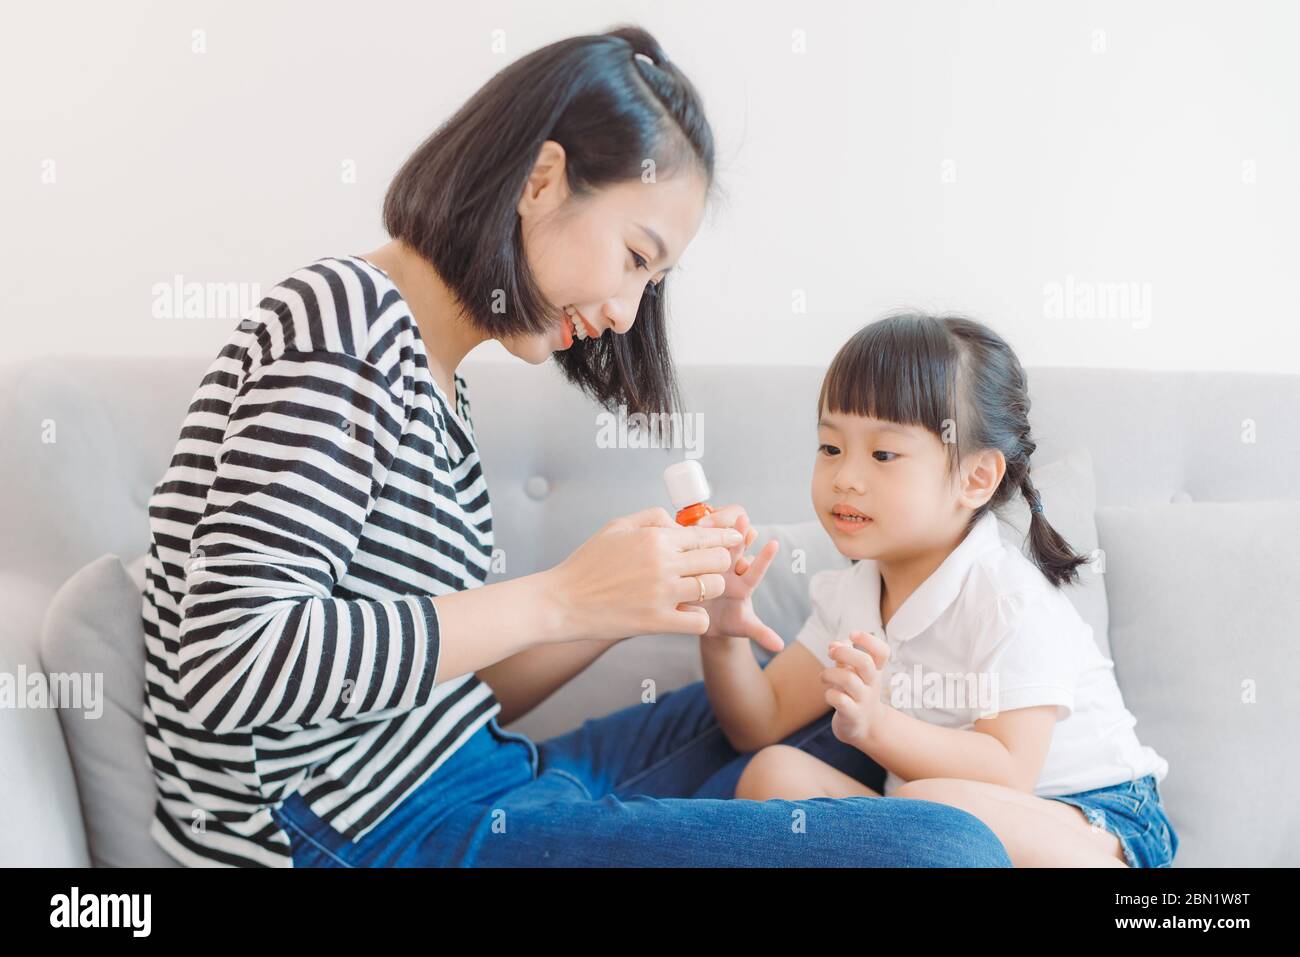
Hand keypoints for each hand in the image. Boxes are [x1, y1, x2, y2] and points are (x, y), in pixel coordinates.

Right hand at [547, 506, 743, 641]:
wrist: (562, 602)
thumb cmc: (588, 564)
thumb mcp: (616, 526)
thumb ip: (652, 518)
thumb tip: (679, 521)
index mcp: (655, 537)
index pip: (707, 535)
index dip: (726, 537)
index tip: (736, 539)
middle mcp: (663, 564)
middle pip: (718, 560)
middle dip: (720, 561)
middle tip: (711, 566)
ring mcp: (662, 594)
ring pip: (713, 588)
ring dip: (709, 588)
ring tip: (695, 589)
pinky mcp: (656, 622)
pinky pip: (698, 620)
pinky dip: (696, 617)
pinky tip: (683, 612)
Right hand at [692, 505, 782, 652]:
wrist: (706, 620)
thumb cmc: (729, 621)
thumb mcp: (744, 627)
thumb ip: (761, 633)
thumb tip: (780, 647)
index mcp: (744, 584)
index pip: (755, 570)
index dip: (764, 558)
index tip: (774, 544)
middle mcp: (730, 570)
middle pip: (737, 549)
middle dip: (740, 533)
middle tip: (742, 518)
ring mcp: (711, 565)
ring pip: (714, 544)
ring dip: (713, 531)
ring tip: (706, 520)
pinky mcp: (694, 564)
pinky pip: (693, 549)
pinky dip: (690, 540)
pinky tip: (680, 530)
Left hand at [823, 631, 889, 747]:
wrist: (864, 727)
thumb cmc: (855, 693)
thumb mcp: (853, 672)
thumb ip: (843, 655)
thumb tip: (834, 644)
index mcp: (875, 671)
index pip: (882, 652)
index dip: (868, 639)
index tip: (852, 634)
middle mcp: (873, 684)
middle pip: (865, 663)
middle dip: (844, 653)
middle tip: (831, 653)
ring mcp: (864, 700)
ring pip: (848, 680)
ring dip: (829, 673)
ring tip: (823, 676)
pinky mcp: (853, 715)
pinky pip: (840, 700)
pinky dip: (830, 694)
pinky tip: (829, 694)